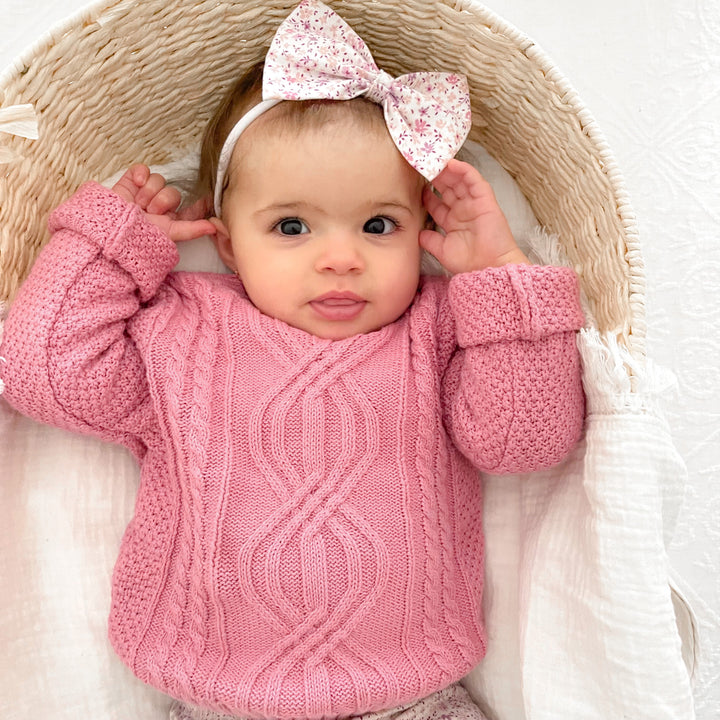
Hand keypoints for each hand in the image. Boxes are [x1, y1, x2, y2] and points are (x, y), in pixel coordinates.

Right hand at [112, 164, 215, 242]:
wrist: (109, 230)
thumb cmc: (139, 237)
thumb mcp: (169, 234)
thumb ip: (191, 229)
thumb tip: (214, 227)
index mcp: (172, 218)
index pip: (190, 205)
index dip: (197, 201)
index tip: (205, 198)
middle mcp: (160, 205)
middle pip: (173, 192)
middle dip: (162, 200)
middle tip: (151, 211)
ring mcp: (145, 193)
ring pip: (159, 180)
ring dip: (150, 192)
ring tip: (139, 205)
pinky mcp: (130, 182)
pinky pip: (142, 169)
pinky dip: (141, 174)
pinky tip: (136, 184)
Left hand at [420, 159, 528, 273]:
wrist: (488, 268)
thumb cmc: (469, 263)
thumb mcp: (442, 251)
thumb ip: (430, 240)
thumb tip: (418, 233)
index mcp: (453, 222)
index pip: (437, 204)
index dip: (427, 195)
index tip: (414, 186)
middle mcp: (463, 211)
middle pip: (448, 189)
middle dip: (436, 179)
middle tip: (424, 167)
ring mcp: (474, 204)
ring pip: (460, 182)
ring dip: (448, 171)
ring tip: (436, 162)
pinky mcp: (485, 200)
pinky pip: (475, 181)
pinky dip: (464, 171)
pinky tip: (452, 164)